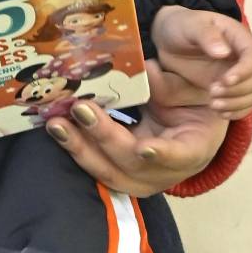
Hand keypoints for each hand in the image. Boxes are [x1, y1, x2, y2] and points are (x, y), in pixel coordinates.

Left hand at [44, 60, 227, 196]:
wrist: (186, 123)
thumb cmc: (192, 103)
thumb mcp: (190, 89)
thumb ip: (171, 85)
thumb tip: (148, 74)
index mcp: (195, 148)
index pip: (181, 154)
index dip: (162, 154)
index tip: (143, 149)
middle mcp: (168, 171)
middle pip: (133, 163)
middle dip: (103, 137)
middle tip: (80, 109)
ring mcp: (141, 179)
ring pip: (108, 172)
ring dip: (79, 147)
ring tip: (56, 124)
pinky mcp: (119, 176)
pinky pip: (95, 166)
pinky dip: (76, 147)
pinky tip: (57, 128)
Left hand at [151, 5, 251, 118]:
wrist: (169, 39)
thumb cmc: (182, 27)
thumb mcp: (190, 25)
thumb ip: (207, 35)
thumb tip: (223, 52)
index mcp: (239, 38)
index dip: (245, 70)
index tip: (225, 80)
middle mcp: (244, 58)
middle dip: (239, 90)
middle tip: (212, 92)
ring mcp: (239, 75)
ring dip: (238, 103)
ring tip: (213, 105)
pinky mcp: (231, 89)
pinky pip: (244, 104)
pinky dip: (236, 111)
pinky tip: (219, 112)